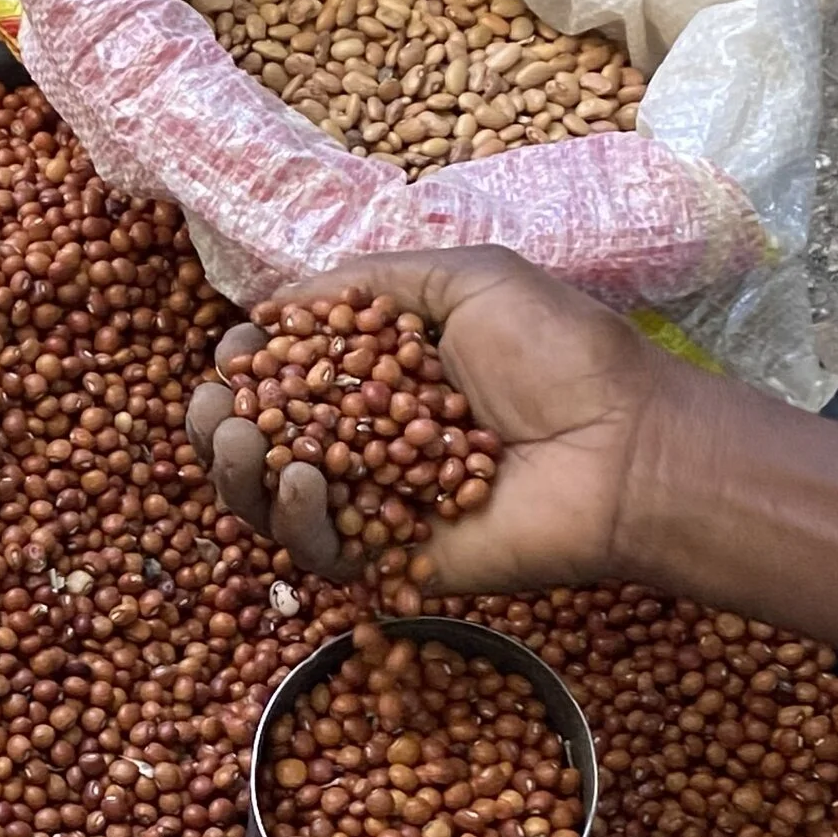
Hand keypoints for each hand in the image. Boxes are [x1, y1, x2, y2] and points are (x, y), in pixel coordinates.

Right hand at [187, 247, 668, 593]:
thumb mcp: (468, 278)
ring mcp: (377, 502)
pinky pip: (319, 549)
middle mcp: (371, 439)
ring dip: (238, 467)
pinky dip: (293, 516)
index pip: (289, 373)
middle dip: (222, 420)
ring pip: (273, 499)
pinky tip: (299, 477)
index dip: (250, 364)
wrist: (622, 443)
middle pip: (263, 440)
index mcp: (385, 373)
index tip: (236, 350)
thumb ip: (370, 282)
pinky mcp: (391, 558)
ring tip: (239, 436)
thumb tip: (279, 301)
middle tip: (214, 405)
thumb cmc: (563, 355)